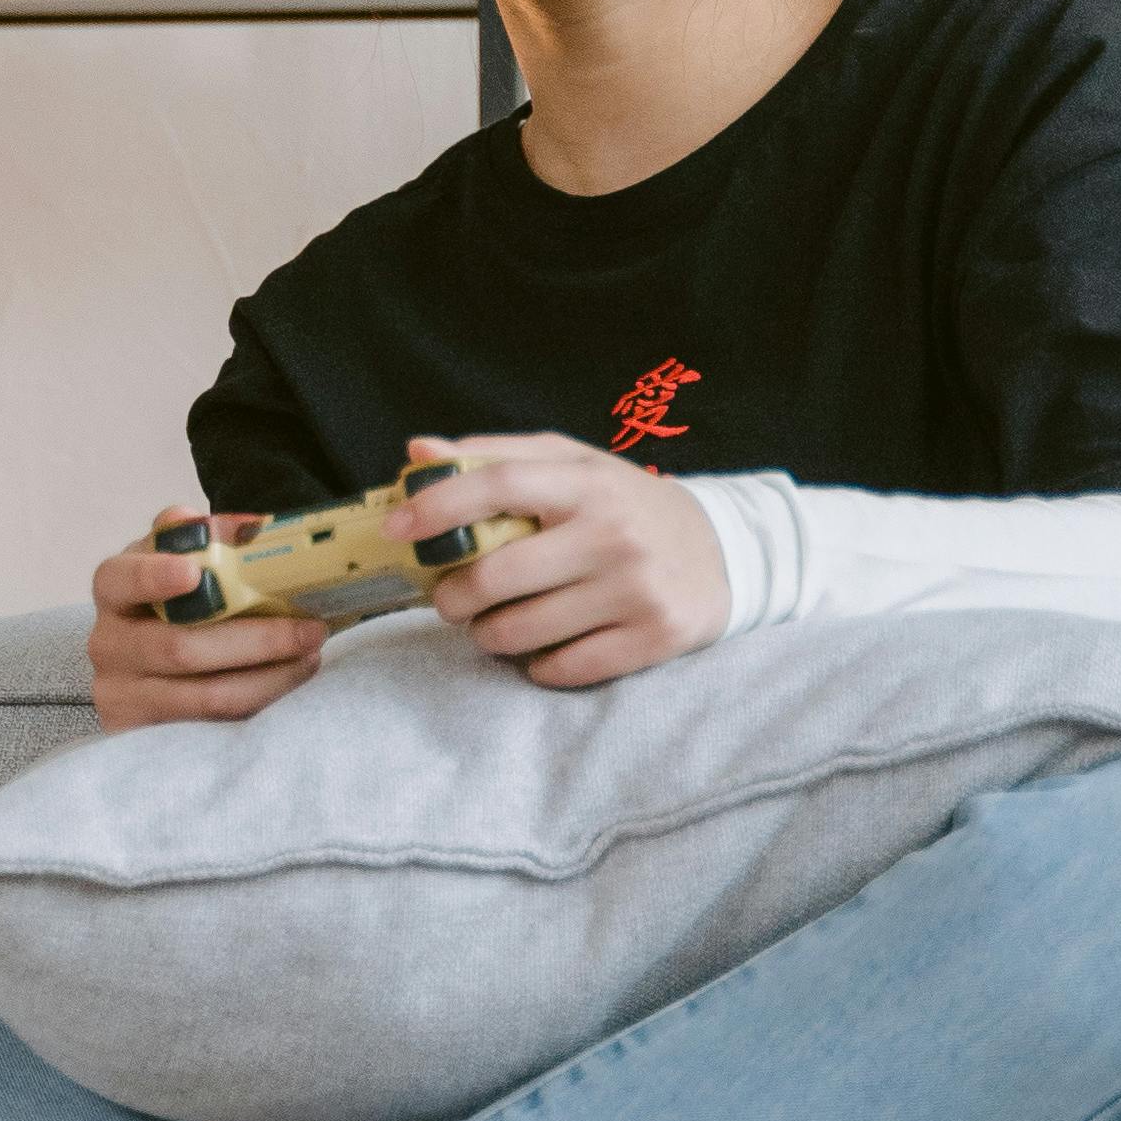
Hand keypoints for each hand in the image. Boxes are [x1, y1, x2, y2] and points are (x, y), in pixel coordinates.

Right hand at [89, 508, 328, 733]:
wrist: (147, 674)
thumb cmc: (175, 607)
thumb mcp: (179, 564)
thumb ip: (206, 538)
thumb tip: (252, 527)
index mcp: (114, 591)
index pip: (121, 579)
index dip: (153, 576)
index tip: (192, 573)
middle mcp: (108, 643)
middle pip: (180, 647)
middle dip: (256, 639)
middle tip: (309, 628)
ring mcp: (121, 695)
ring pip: (205, 695)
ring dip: (269, 677)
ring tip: (310, 657)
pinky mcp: (141, 735)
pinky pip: (211, 726)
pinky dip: (256, 704)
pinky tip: (285, 684)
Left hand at [399, 434, 729, 690]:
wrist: (723, 554)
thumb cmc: (624, 505)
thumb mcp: (572, 466)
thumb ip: (495, 457)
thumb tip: (418, 452)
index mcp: (587, 482)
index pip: (499, 485)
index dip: (439, 507)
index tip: (397, 528)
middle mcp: (614, 534)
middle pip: (498, 575)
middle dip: (453, 596)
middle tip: (448, 600)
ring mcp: (636, 590)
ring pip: (523, 631)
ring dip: (488, 635)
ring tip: (492, 624)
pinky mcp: (653, 639)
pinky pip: (563, 668)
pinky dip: (536, 665)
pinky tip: (540, 648)